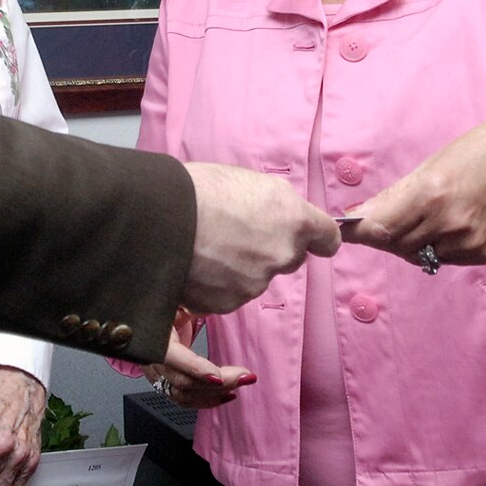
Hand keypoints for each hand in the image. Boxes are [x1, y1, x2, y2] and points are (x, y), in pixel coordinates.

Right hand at [143, 307, 254, 409]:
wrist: (143, 309)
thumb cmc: (161, 302)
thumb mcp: (176, 296)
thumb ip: (194, 301)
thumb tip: (216, 299)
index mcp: (152, 335)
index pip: (172, 358)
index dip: (196, 370)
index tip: (219, 376)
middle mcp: (151, 358)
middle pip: (183, 382)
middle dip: (218, 383)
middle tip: (245, 376)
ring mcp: (155, 372)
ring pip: (183, 395)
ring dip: (213, 395)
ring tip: (238, 384)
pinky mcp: (163, 380)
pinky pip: (182, 398)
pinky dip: (204, 400)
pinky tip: (224, 395)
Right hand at [181, 162, 339, 313]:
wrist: (157, 215)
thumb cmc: (198, 188)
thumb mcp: (250, 182)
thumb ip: (276, 206)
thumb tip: (282, 219)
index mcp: (294, 219)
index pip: (328, 238)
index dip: (317, 238)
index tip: (310, 240)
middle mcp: (282, 254)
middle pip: (289, 258)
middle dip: (270, 249)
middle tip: (236, 234)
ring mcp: (256, 283)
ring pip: (258, 277)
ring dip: (241, 267)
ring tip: (208, 246)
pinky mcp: (230, 303)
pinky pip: (231, 294)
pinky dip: (219, 284)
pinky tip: (198, 264)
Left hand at [341, 115, 485, 267]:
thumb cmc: (479, 152)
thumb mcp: (430, 165)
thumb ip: (393, 197)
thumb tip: (356, 217)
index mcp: (430, 194)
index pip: (378, 228)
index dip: (358, 232)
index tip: (344, 231)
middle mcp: (450, 224)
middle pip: (395, 245)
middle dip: (383, 235)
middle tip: (386, 219)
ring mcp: (470, 243)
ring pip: (419, 255)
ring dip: (410, 243)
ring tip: (426, 216)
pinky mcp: (485, 254)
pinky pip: (445, 259)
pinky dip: (437, 247)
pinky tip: (450, 225)